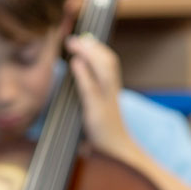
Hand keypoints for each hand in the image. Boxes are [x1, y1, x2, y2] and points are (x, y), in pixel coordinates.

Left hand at [65, 33, 133, 156]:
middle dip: (93, 46)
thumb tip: (77, 67)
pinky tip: (76, 63)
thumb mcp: (97, 106)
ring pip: (105, 70)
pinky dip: (84, 74)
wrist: (117, 152)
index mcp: (111, 90)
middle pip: (109, 61)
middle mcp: (112, 92)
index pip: (109, 61)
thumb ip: (90, 87)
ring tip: (74, 44)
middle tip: (74, 37)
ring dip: (89, 54)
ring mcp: (106, 102)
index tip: (82, 37)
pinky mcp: (98, 113)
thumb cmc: (104, 131)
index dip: (97, 47)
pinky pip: (92, 90)